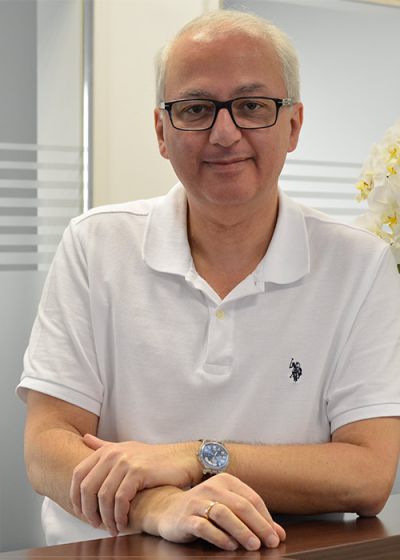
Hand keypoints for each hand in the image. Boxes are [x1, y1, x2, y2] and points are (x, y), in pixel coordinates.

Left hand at [70, 435, 199, 534]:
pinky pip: (120, 499)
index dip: (75, 497)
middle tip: (96, 525)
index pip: (78, 475)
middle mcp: (113, 454)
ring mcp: (125, 461)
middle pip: (87, 487)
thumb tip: (84, 439)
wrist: (181, 458)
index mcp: (106, 450)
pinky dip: (119, 515)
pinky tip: (123, 522)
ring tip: (112, 528)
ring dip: (105, 518)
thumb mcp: (126, 448)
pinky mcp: (138, 471)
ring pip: (103, 496)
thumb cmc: (153, 458)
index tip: (81, 514)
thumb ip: (104, 446)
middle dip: (88, 511)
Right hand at [149, 473, 284, 550]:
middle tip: (269, 542)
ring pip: (223, 514)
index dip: (266, 518)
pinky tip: (230, 546)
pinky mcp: (185, 517)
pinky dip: (219, 537)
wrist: (168, 510)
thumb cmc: (204, 509)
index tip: (276, 536)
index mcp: (225, 481)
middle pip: (240, 505)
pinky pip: (204, 526)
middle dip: (258, 525)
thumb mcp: (228, 508)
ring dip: (241, 531)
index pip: (252, 498)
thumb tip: (279, 534)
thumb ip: (252, 518)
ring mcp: (197, 501)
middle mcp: (212, 487)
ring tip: (253, 545)